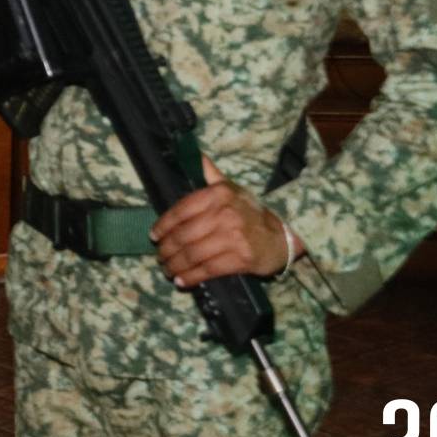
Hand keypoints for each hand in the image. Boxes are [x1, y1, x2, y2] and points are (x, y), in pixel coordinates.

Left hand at [151, 154, 293, 286]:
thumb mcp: (232, 188)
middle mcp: (225, 213)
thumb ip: (210, 174)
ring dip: (175, 265)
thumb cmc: (250, 213)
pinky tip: (181, 281)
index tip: (154, 236)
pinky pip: (208, 269)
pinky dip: (191, 277)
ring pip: (193, 254)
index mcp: (218, 194)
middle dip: (167, 249)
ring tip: (167, 269)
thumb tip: (195, 155)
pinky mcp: (241, 259)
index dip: (163, 225)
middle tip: (160, 257)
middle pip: (184, 235)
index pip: (181, 210)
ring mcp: (233, 237)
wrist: (282, 238)